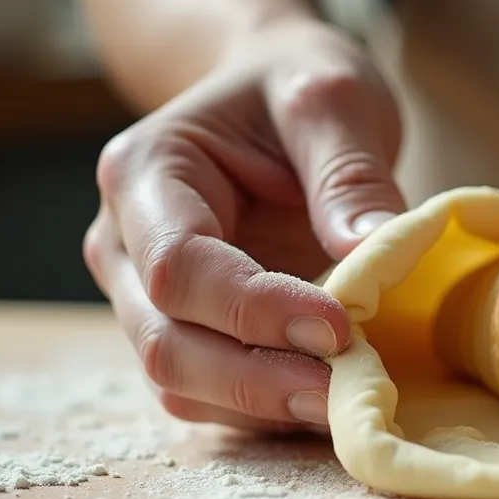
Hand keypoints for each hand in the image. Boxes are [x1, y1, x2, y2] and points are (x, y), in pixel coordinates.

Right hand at [83, 21, 403, 432]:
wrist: (274, 99)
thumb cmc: (295, 87)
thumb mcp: (331, 96)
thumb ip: (347, 171)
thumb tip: (373, 251)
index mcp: (146, 174)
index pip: (180, 266)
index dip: (256, 310)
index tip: (340, 328)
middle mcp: (125, 246)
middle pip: (167, 343)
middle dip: (258, 380)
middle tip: (347, 395)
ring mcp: (146, 299)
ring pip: (182, 385)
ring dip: (265, 407)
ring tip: (347, 407)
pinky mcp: (189, 333)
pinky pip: (214, 395)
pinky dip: (269, 411)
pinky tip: (332, 404)